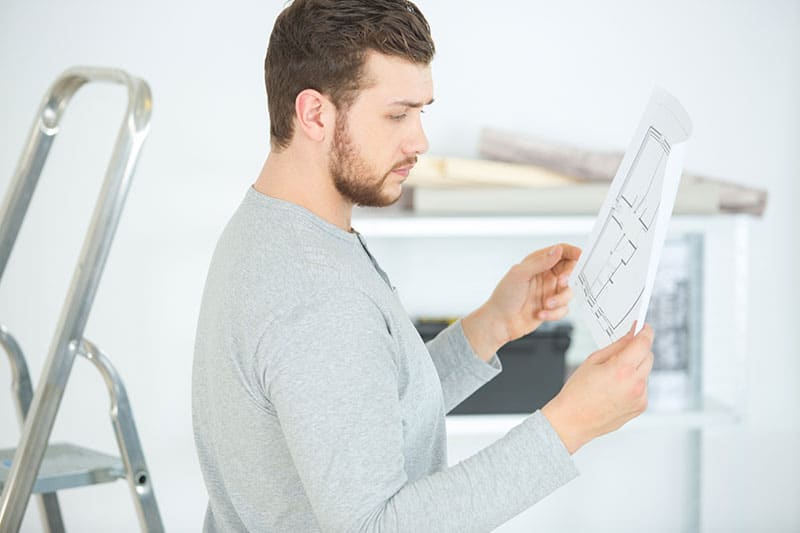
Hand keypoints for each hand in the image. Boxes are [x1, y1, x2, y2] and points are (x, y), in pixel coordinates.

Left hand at [462, 243, 580, 360]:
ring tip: (546, 304)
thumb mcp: (519, 274)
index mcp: (537, 263)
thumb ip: (540, 262)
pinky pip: (564, 309)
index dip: (572, 252)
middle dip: (569, 278)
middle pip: (570, 271)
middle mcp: (545, 276)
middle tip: (561, 283)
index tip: (580, 256)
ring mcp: (549, 292)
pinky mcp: (551, 308)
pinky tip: (540, 313)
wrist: (499, 322)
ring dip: (560, 299)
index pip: (560, 252)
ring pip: (569, 292)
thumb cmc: (504, 297)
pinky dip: (554, 313)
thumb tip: (557, 250)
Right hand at [541, 323, 654, 453]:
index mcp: (622, 370)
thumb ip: (616, 346)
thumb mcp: (593, 361)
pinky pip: (643, 386)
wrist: (573, 421)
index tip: (643, 326)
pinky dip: (633, 382)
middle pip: (648, 356)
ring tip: (612, 376)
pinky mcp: (641, 407)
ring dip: (635, 367)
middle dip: (638, 350)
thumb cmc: (577, 393)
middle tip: (622, 351)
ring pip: (645, 372)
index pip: (643, 343)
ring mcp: (640, 397)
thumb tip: (631, 336)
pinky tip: (615, 388)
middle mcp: (635, 384)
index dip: (645, 331)